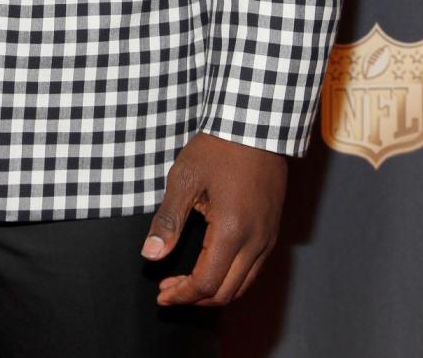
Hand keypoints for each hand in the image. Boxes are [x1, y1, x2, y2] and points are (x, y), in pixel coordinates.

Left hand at [141, 132, 286, 306]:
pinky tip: (211, 266)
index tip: (161, 293)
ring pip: (243, 285)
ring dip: (214, 291)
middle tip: (169, 290)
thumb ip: (168, 220)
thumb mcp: (184, 179)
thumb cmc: (218, 147)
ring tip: (186, 283)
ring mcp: (268, 237)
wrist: (255, 124)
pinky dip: (232, 278)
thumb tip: (150, 255)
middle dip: (195, 298)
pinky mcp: (272, 230)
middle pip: (227, 293)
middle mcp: (256, 241)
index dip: (181, 295)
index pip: (206, 283)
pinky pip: (254, 269)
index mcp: (231, 231)